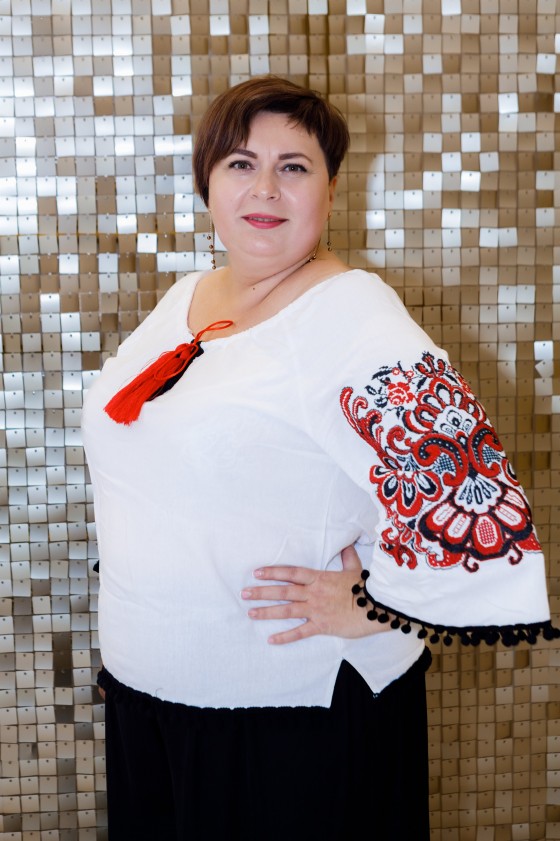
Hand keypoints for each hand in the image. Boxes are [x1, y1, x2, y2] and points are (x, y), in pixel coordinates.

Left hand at [241, 545, 392, 644]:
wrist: (378, 606)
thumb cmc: (366, 587)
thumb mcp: (355, 569)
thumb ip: (348, 557)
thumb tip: (347, 544)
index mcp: (319, 578)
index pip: (291, 573)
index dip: (273, 572)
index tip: (257, 572)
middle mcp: (314, 593)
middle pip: (283, 591)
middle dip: (262, 592)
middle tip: (244, 593)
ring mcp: (316, 610)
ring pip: (287, 610)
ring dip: (267, 612)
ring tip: (251, 613)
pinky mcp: (322, 626)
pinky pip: (300, 632)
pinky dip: (285, 636)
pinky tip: (271, 640)